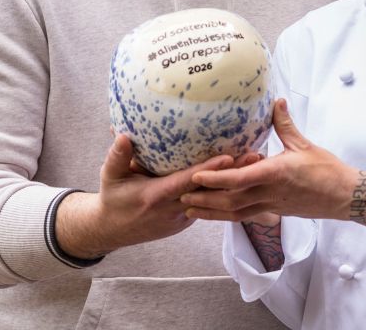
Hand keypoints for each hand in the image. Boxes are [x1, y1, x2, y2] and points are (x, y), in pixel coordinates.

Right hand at [56, 135, 245, 257]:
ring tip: (254, 162)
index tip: (229, 157)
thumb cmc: (112, 198)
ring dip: (232, 183)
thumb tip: (122, 134)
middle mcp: (173, 209)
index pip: (188, 182)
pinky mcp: (185, 222)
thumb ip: (117, 157)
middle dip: (233, 174)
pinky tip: (238, 176)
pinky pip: (206, 205)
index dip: (209, 170)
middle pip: (208, 191)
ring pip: (211, 199)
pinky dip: (221, 192)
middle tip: (255, 156)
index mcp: (156, 196)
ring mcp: (182, 218)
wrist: (112, 231)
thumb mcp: (109, 177)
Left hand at [181, 99, 365, 226]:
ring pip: (236, 213)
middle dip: (204, 201)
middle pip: (230, 201)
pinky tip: (216, 213)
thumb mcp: (304, 144)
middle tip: (181, 197)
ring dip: (211, 213)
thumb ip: (285, 124)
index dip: (215, 179)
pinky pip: (247, 216)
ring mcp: (272, 205)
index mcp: (275, 174)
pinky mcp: (275, 212)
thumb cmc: (327, 170)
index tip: (196, 177)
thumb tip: (276, 101)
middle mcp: (269, 193)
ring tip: (190, 210)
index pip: (239, 179)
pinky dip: (228, 215)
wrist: (345, 197)